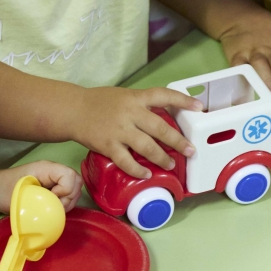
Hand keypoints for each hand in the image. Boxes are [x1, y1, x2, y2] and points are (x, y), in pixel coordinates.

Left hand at [0, 160, 83, 213]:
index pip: (70, 176)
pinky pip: (68, 195)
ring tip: (52, 209)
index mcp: (46, 168)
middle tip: (54, 207)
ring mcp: (54, 180)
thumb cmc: (2, 191)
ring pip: (75, 190)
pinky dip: (64, 204)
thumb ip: (42, 200)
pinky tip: (52, 209)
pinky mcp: (53, 188)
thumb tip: (59, 210)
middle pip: (76, 182)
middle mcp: (53, 172)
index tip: (50, 199)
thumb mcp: (21, 195)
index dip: (65, 191)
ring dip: (68, 202)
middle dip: (69, 198)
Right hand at [72, 87, 203, 178]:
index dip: (183, 100)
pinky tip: (146, 175)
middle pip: (160, 128)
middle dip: (178, 141)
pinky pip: (126, 161)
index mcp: (136, 98)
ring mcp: (119, 130)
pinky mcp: (108, 145)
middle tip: (190, 151)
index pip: (164, 95)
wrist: (72, 110)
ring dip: (161, 158)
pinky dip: (137, 170)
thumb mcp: (125, 96)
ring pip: (147, 147)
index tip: (199, 107)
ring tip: (170, 165)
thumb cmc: (100, 103)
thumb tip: (167, 116)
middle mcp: (130, 113)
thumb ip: (143, 105)